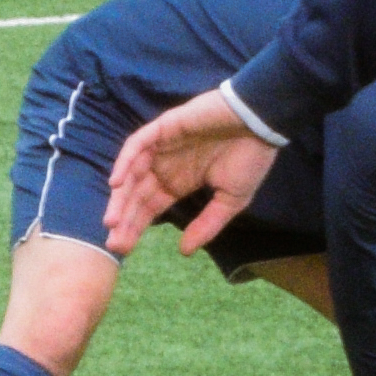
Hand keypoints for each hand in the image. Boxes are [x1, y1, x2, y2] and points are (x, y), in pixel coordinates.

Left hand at [104, 89, 276, 255]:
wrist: (262, 123)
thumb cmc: (250, 159)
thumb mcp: (231, 201)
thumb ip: (207, 225)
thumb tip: (184, 252)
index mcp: (180, 182)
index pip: (150, 207)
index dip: (135, 227)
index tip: (122, 248)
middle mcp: (167, 165)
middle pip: (137, 195)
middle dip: (124, 219)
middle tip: (114, 244)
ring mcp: (163, 146)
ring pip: (133, 173)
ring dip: (121, 196)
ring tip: (112, 221)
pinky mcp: (164, 127)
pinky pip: (138, 143)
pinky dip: (125, 161)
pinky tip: (117, 183)